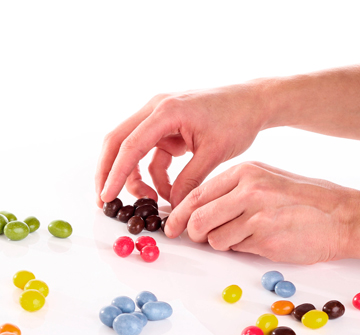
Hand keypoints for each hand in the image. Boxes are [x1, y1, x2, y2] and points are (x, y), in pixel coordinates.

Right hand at [95, 81, 268, 207]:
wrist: (253, 102)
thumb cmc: (237, 119)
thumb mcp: (214, 154)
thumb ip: (189, 181)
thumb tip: (173, 207)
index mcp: (166, 111)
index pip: (130, 145)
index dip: (115, 173)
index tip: (106, 196)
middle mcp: (156, 109)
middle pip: (118, 141)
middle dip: (109, 172)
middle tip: (106, 200)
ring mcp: (160, 118)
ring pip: (133, 149)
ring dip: (136, 176)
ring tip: (149, 200)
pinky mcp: (167, 128)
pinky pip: (152, 154)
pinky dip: (155, 174)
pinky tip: (166, 191)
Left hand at [165, 162, 357, 263]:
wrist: (343, 215)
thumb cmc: (304, 198)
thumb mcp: (266, 180)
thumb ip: (232, 191)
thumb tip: (198, 208)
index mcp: (245, 172)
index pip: (197, 194)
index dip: (179, 214)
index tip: (172, 226)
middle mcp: (248, 190)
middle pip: (198, 218)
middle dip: (192, 233)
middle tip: (195, 238)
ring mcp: (257, 215)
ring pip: (214, 238)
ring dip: (220, 243)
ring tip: (242, 236)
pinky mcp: (266, 239)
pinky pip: (236, 249)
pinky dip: (240, 249)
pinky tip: (260, 240)